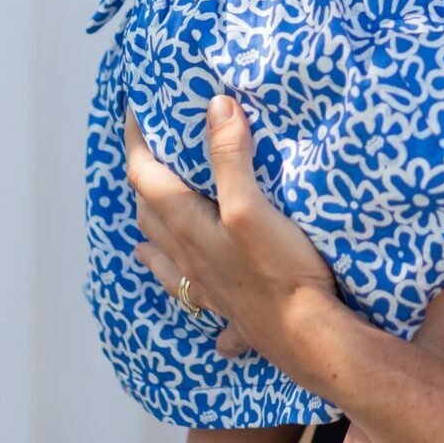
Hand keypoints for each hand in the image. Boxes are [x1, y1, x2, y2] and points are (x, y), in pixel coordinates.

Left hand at [123, 98, 341, 367]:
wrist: (309, 337)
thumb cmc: (279, 269)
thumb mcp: (252, 205)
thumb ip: (230, 157)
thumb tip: (215, 105)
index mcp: (187, 226)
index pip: (146, 176)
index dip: (136, 141)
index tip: (134, 111)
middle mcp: (189, 258)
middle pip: (150, 217)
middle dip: (143, 184)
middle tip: (148, 160)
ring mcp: (210, 289)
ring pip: (165, 264)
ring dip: (152, 243)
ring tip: (143, 239)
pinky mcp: (234, 313)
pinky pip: (201, 305)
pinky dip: (191, 295)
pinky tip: (199, 300)